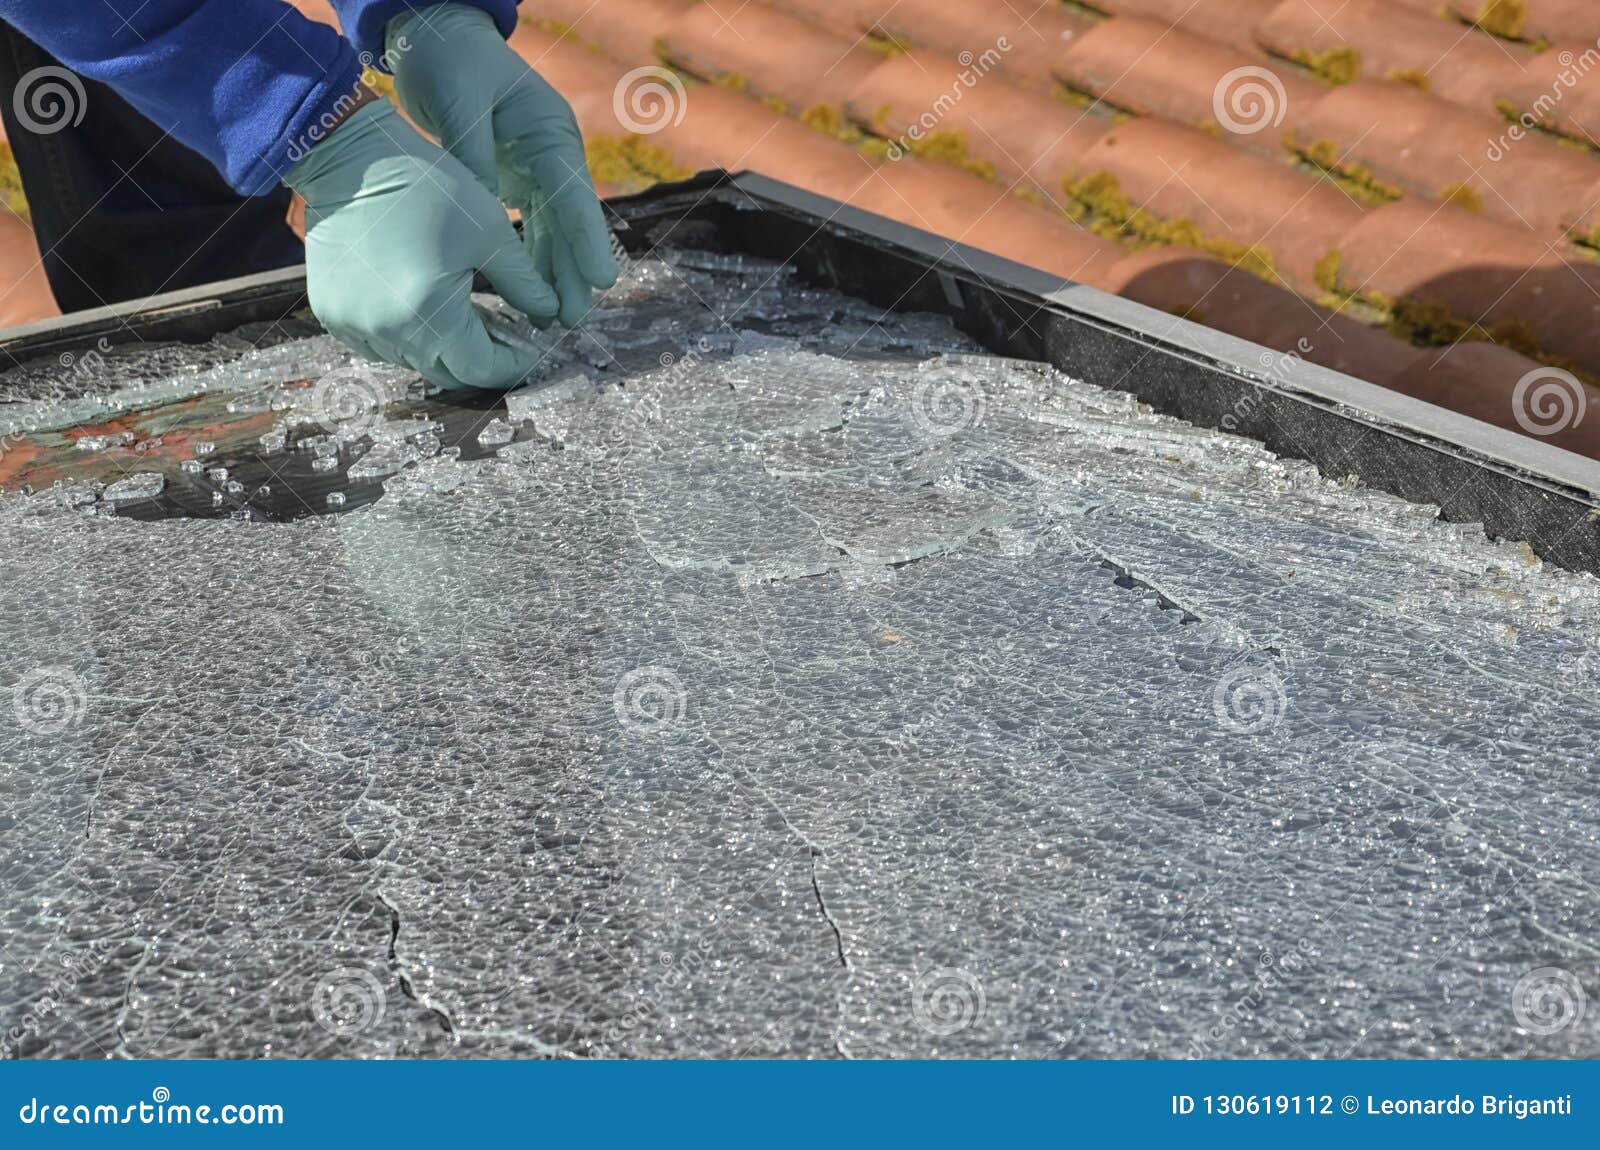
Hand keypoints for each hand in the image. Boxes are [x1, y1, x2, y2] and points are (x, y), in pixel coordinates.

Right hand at [284, 100, 558, 389]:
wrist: (347, 156)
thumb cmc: (425, 185)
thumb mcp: (489, 232)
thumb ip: (524, 284)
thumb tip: (553, 315)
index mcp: (429, 315)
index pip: (480, 369)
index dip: (511, 364)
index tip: (532, 351)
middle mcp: (387, 333)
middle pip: (447, 373)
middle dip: (480, 360)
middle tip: (506, 336)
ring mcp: (353, 326)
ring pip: (413, 361)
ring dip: (443, 348)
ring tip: (468, 316)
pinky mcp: (333, 314)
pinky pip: (379, 344)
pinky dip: (407, 335)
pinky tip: (423, 305)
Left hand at [387, 3, 617, 326]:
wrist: (432, 34)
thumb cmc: (448, 60)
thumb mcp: (459, 105)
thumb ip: (473, 160)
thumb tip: (482, 217)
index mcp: (549, 130)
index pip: (574, 193)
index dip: (587, 240)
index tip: (601, 280)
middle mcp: (551, 154)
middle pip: (570, 223)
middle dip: (574, 273)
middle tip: (574, 319)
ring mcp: (536, 168)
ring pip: (553, 232)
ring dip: (554, 275)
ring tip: (554, 321)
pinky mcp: (514, 179)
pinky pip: (529, 228)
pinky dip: (530, 261)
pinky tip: (529, 297)